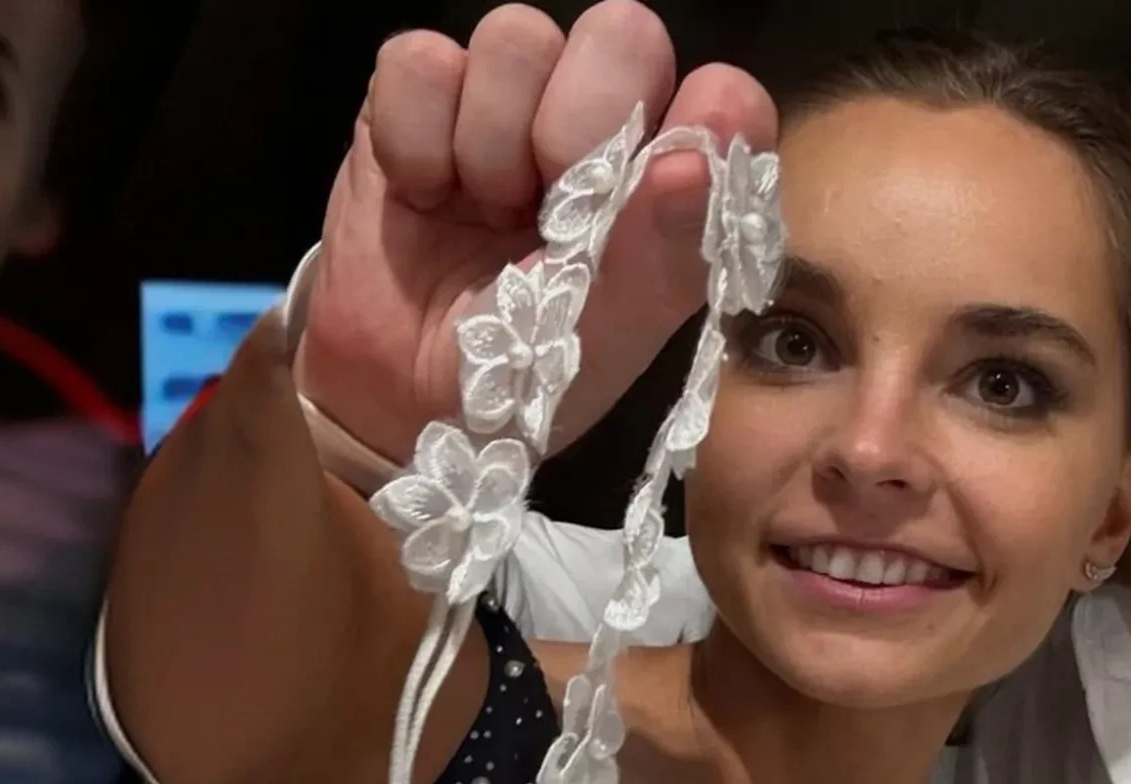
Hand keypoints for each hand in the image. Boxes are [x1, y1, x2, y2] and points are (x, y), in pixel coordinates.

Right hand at [296, 1, 775, 460]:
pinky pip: (419, 59)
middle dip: (577, 124)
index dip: (690, 130)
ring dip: (489, 143)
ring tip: (482, 214)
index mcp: (675, 177)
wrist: (404, 399)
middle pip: (623, 31)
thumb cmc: (529, 371)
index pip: (725, 95)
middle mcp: (605, 118)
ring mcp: (511, 95)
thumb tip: (694, 163)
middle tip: (544, 210)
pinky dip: (413, 140)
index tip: (646, 196)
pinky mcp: (422, 90)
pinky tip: (424, 194)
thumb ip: (658, 250)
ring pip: (517, 35)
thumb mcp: (604, 335)